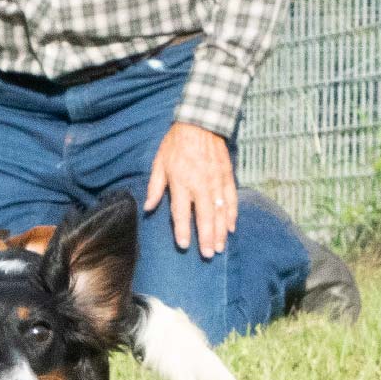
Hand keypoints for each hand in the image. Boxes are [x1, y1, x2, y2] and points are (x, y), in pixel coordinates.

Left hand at [144, 122, 236, 258]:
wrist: (200, 124)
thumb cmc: (175, 145)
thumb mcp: (158, 164)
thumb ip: (155, 187)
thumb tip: (148, 207)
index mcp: (180, 182)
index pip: (181, 212)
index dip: (183, 230)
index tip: (184, 245)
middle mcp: (200, 185)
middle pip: (204, 216)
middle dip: (207, 237)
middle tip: (208, 255)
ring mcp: (216, 182)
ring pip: (220, 211)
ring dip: (221, 231)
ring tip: (220, 247)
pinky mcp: (227, 176)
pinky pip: (231, 199)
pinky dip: (232, 214)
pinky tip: (231, 227)